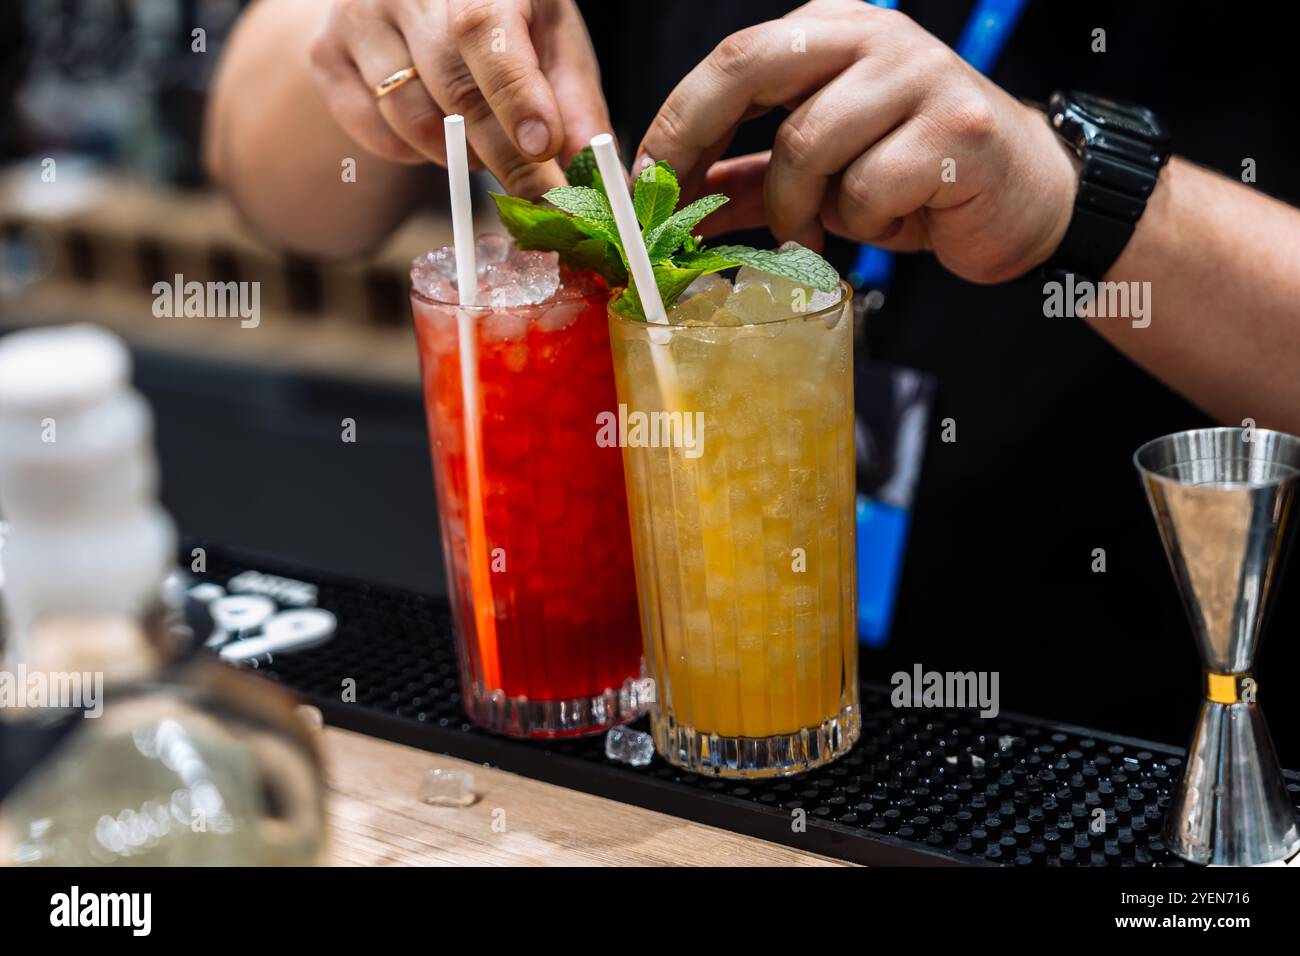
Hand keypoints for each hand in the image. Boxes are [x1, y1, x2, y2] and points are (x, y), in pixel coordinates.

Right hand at [309, 0, 608, 195]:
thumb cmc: (507, 16)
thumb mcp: (552, 39)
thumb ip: (575, 102)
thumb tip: (595, 173)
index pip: (485, 29)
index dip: (515, 94)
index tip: (543, 148)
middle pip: (451, 85)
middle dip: (501, 152)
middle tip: (538, 191)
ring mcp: (356, 13)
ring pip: (409, 118)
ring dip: (459, 154)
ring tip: (486, 144)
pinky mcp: (326, 52)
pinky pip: (374, 133)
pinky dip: (415, 153)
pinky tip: (440, 130)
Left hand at [636, 0, 1078, 283]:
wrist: (1026, 196)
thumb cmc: (916, 178)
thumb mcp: (822, 174)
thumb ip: (751, 179)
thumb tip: (671, 208)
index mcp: (832, 31)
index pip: (729, 60)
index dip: (675, 124)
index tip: (641, 183)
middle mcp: (872, 35)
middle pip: (750, 67)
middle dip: (697, 143)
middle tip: (683, 211)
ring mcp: (917, 76)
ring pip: (806, 147)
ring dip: (802, 209)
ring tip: (828, 227)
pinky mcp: (956, 129)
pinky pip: (865, 190)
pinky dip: (862, 225)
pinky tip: (892, 222)